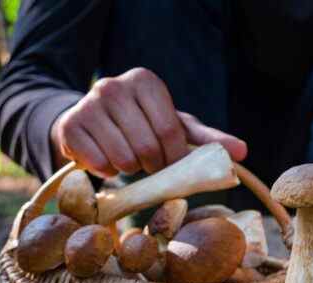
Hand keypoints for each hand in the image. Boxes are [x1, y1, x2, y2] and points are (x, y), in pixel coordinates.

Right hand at [50, 67, 246, 176]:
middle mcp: (113, 86)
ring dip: (130, 169)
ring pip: (123, 159)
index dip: (174, 157)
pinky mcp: (69, 127)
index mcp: (145, 81)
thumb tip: (243, 152)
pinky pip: (98, 164)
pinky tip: (106, 159)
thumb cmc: (143, 126)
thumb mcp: (176, 128)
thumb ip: (208, 140)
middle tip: (148, 162)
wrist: (92, 124)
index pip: (170, 131)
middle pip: (147, 147)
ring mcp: (88, 104)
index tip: (171, 162)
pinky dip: (106, 171)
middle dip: (153, 165)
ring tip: (128, 158)